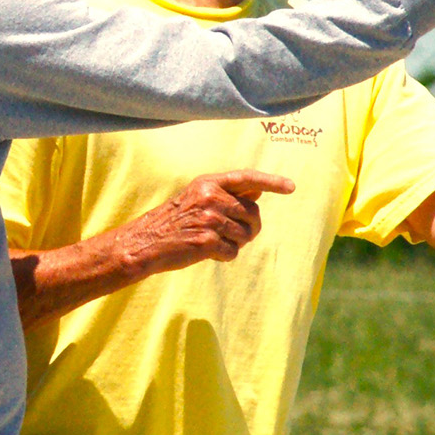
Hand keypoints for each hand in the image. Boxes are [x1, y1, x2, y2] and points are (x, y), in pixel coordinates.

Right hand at [115, 170, 295, 277]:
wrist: (144, 242)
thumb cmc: (174, 221)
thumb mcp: (198, 198)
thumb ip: (227, 194)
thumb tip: (258, 192)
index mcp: (208, 183)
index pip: (246, 178)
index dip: (271, 182)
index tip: (290, 187)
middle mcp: (210, 198)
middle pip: (253, 213)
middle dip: (249, 228)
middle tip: (231, 234)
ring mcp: (209, 219)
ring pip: (245, 234)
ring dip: (235, 243)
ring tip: (213, 242)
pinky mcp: (206, 242)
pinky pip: (233, 252)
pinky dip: (225, 256)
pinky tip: (207, 252)